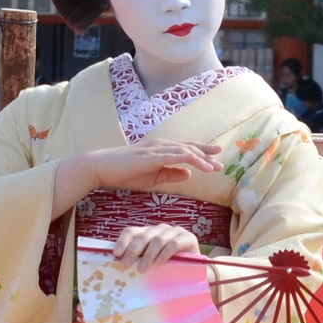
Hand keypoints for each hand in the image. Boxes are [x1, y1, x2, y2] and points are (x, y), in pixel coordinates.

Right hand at [53, 139, 220, 215]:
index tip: (216, 157)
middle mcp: (160, 146)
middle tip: (221, 159)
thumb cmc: (123, 173)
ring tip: (214, 167)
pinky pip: (174, 155)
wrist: (101, 168)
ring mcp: (155, 149)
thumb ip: (170, 174)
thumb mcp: (151, 176)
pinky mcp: (150, 156)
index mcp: (160, 150)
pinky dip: (188, 158)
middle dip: (206, 153)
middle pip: (189, 147)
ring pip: (185, 151)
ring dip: (201, 158)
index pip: (185, 149)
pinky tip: (198, 163)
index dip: (202, 152)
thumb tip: (188, 174)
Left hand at [107, 224, 200, 272]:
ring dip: (148, 255)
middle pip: (143, 236)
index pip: (131, 231)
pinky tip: (158, 264)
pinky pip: (173, 244)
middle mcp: (160, 229)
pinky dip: (164, 254)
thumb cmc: (168, 265)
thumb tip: (118, 263)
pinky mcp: (188, 238)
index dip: (122, 241)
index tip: (116, 254)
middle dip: (133, 251)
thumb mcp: (150, 260)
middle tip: (126, 265)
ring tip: (142, 269)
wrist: (195, 269)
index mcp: (148, 232)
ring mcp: (175, 231)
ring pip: (157, 240)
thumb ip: (138, 258)